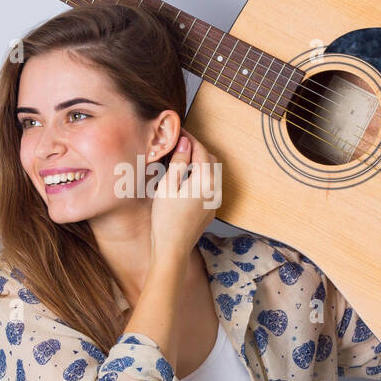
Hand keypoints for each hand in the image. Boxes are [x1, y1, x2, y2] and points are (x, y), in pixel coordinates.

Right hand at [149, 129, 218, 262]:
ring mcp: (214, 201)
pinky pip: (210, 187)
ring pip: (213, 174)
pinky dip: (202, 178)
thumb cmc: (165, 219)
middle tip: (180, 144)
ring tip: (182, 160)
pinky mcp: (211, 211)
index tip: (179, 131)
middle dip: (198, 149)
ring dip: (201, 164)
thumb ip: (179, 162)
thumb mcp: (168, 186)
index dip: (190, 138)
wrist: (172, 249)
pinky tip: (187, 180)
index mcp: (204, 181)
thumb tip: (186, 142)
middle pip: (211, 160)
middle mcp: (214, 190)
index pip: (201, 150)